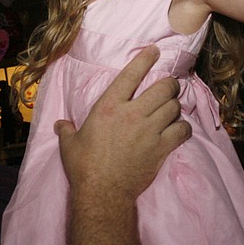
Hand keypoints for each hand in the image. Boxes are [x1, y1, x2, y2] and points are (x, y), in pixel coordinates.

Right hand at [55, 45, 190, 200]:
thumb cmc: (83, 167)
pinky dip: (183, 128)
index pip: (131, 74)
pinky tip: (179, 129)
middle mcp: (132, 113)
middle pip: (163, 88)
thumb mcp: (69, 144)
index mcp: (108, 107)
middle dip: (170, 84)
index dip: (145, 59)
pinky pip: (182, 130)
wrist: (102, 193)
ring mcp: (149, 130)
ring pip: (174, 107)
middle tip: (169, 87)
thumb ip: (67, 129)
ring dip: (175, 106)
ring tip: (172, 109)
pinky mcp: (161, 148)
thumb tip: (60, 124)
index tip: (154, 51)